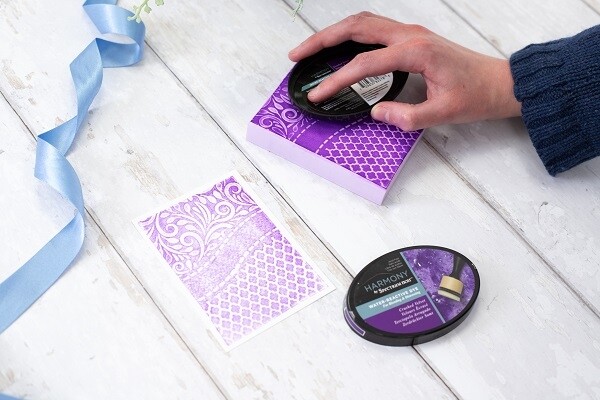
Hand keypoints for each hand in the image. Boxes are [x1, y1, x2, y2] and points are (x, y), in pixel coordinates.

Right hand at [289, 12, 521, 130]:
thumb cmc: (476, 95)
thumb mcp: (443, 113)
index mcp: (415, 51)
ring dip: (334, 32)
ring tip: (311, 48)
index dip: (335, 80)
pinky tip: (340, 46)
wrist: (500, 82)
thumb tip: (374, 112)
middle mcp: (410, 35)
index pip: (363, 65)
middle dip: (321, 40)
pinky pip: (374, 28)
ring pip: (363, 23)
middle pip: (355, 28)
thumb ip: (407, 116)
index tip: (317, 95)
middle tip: (297, 55)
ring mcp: (411, 33)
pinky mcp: (412, 38)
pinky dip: (351, 34)